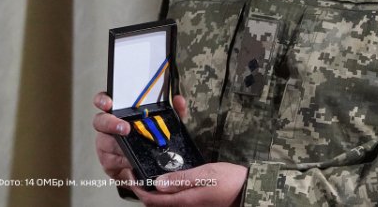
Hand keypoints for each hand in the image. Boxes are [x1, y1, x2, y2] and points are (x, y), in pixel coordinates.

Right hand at [91, 92, 188, 179]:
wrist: (147, 166)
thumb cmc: (150, 138)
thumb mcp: (165, 124)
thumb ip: (173, 111)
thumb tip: (179, 101)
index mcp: (120, 113)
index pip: (104, 101)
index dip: (103, 100)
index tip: (109, 103)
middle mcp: (109, 127)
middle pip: (100, 121)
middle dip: (111, 124)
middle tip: (125, 129)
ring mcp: (106, 145)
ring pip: (105, 144)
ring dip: (119, 148)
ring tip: (132, 150)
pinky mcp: (108, 163)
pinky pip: (111, 164)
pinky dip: (123, 165)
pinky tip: (132, 166)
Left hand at [130, 162, 247, 206]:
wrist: (248, 190)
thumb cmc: (230, 181)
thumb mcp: (206, 174)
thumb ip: (181, 179)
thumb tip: (157, 183)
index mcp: (184, 201)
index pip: (152, 199)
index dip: (138, 189)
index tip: (130, 175)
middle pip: (155, 204)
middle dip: (142, 191)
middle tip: (135, 176)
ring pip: (164, 203)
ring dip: (152, 193)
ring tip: (147, 178)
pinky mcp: (195, 204)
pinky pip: (174, 201)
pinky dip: (165, 194)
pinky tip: (167, 183)